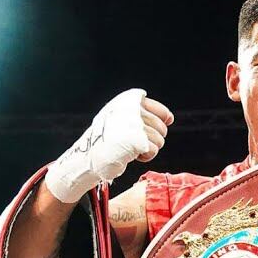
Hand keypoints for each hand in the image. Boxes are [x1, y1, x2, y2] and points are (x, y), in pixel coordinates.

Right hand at [44, 89, 174, 203]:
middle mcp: (132, 109)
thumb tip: (169, 118)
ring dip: (148, 148)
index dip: (163, 120)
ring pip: (159, 140)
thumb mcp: (120, 117)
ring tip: (130, 149)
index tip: (160, 127)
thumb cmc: (105, 139)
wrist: (88, 156)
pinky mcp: (137, 140)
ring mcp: (135, 123)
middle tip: (135, 144)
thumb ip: (142, 113)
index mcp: (128, 100)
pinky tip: (131, 155)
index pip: (159, 111)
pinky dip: (145, 156)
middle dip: (153, 139)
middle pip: (161, 128)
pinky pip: (154, 150)